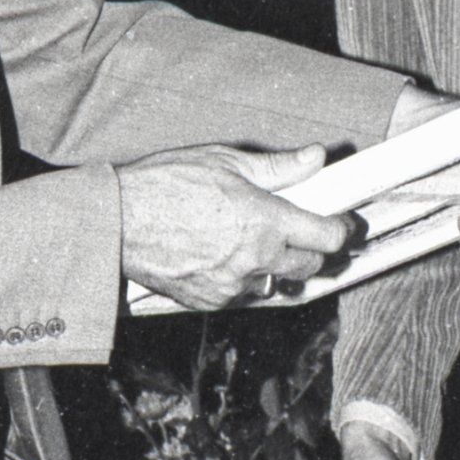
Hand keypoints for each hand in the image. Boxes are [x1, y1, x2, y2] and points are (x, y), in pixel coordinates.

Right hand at [117, 144, 350, 309]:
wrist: (117, 222)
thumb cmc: (167, 184)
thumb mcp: (226, 162)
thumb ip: (278, 167)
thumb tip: (315, 157)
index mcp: (265, 220)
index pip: (325, 237)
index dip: (340, 230)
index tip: (342, 224)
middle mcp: (255, 258)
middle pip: (308, 266)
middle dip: (314, 251)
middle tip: (308, 234)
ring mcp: (233, 285)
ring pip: (275, 284)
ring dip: (278, 269)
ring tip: (263, 245)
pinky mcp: (210, 302)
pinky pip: (243, 295)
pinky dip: (246, 281)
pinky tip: (231, 259)